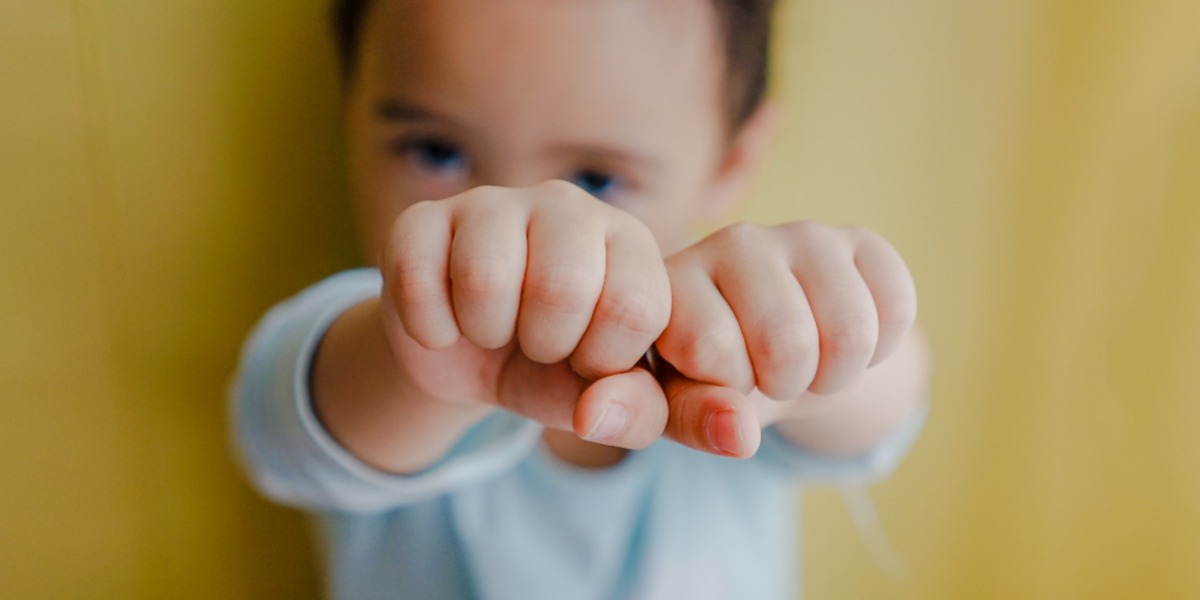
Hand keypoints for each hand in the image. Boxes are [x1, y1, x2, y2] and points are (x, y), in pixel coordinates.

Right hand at [379, 180, 672, 447]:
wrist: (473, 360)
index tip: (587, 360)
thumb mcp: (604, 398)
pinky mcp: (420, 217)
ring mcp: (491, 203)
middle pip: (562, 286)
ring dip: (485, 332)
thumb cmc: (555, 368)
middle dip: (545, 344)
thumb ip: (635, 412)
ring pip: (485, 277)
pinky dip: (429, 328)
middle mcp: (566, 206)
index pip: (635, 306)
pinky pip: (417, 280)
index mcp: (628, 242)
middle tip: (537, 345)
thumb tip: (594, 414)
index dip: (604, 359)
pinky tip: (446, 323)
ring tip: (494, 329)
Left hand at [654, 221, 917, 456]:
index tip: (718, 381)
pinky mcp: (859, 239)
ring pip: (850, 330)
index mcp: (673, 279)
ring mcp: (799, 233)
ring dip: (836, 375)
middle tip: (771, 376)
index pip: (710, 347)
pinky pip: (896, 308)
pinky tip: (843, 339)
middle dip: (787, 384)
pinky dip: (880, 349)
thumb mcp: (681, 406)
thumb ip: (691, 419)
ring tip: (807, 364)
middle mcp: (731, 241)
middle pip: (787, 342)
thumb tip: (738, 434)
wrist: (772, 352)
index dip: (726, 391)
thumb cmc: (712, 380)